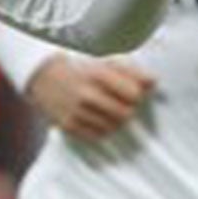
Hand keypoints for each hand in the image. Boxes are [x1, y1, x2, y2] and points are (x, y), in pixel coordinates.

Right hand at [25, 55, 155, 139]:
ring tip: (108, 110)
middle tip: (121, 104)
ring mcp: (76, 112)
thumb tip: (154, 82)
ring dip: (116, 121)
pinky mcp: (68, 126)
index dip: (137, 95)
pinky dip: (102, 130)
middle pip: (126, 114)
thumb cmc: (81, 67)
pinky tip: (97, 118)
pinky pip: (97, 136)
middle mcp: (86, 94)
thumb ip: (132, 71)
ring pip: (113, 127)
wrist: (43, 76)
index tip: (133, 93)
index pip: (134, 94)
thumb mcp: (105, 62)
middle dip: (128, 109)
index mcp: (98, 74)